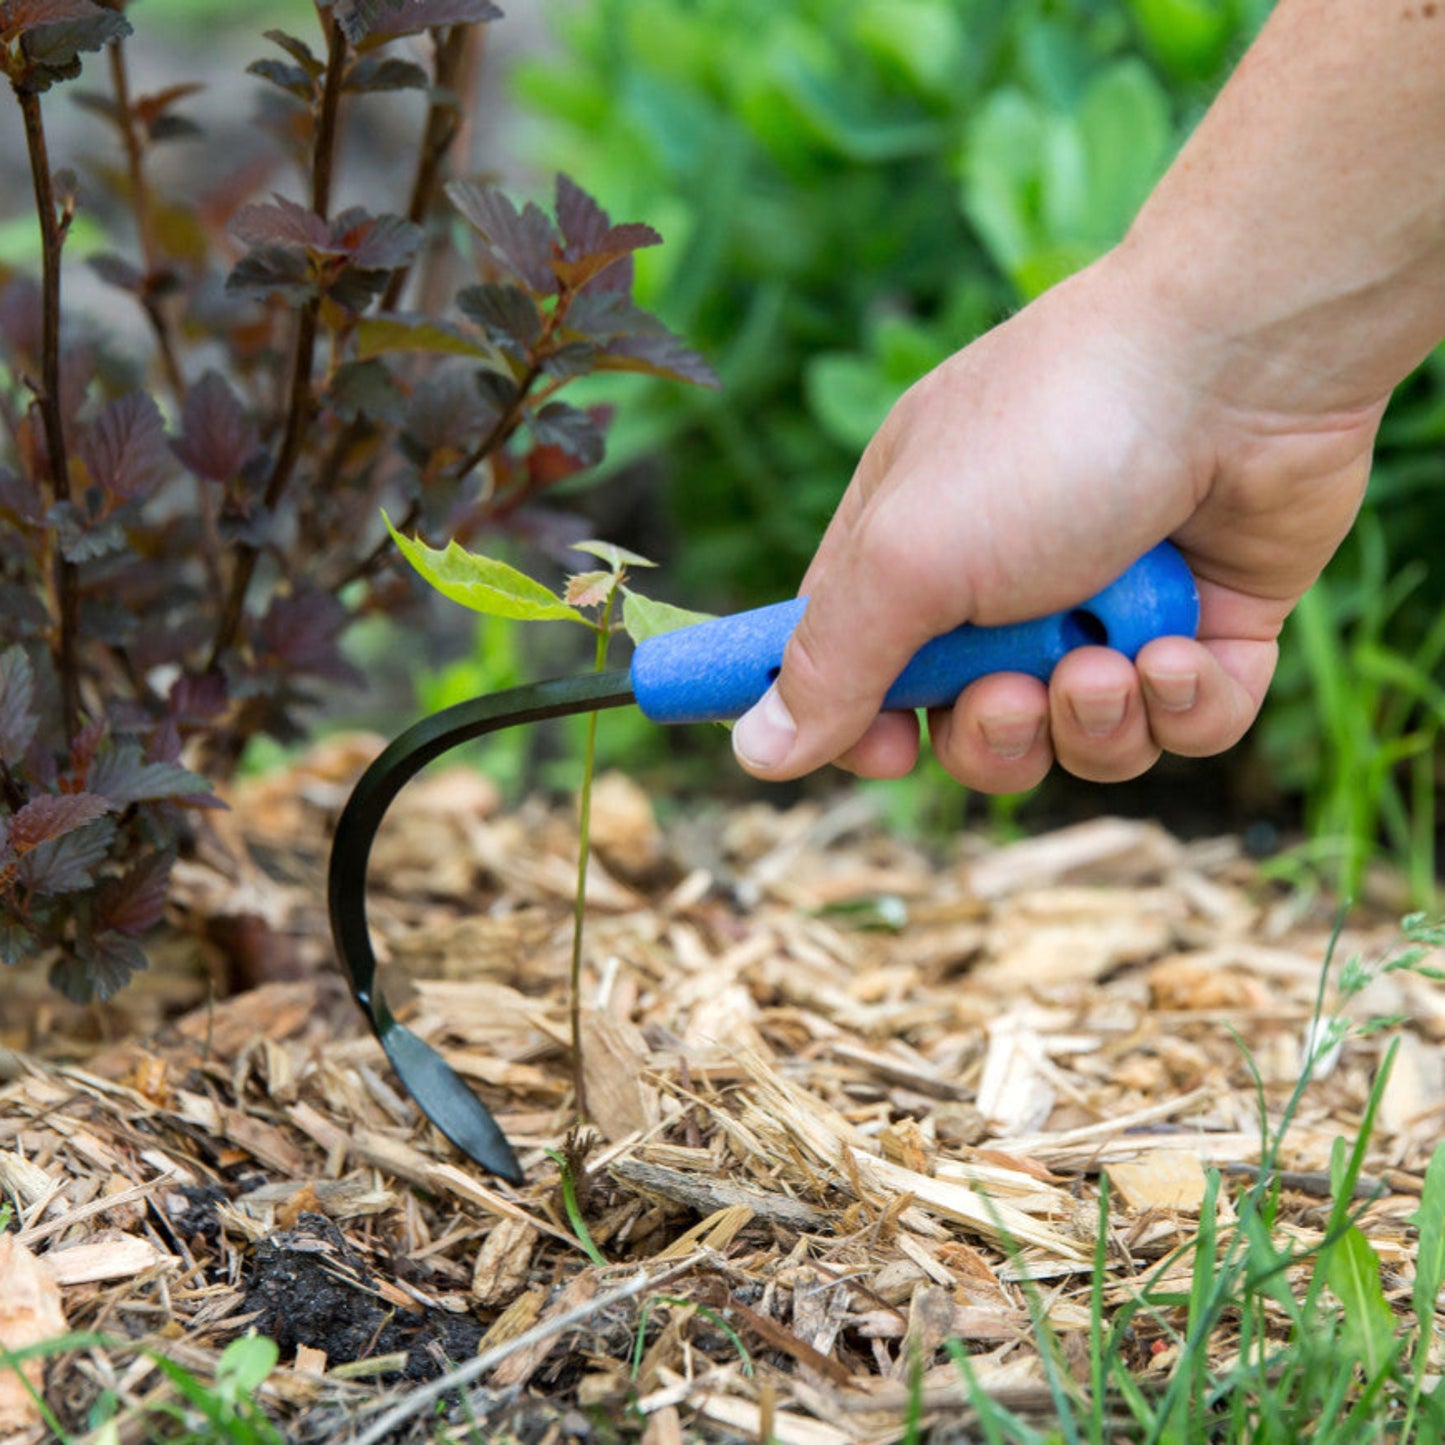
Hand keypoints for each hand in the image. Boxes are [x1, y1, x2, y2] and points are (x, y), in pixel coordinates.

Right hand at [731, 252, 1383, 791]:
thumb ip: (830, 664)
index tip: (885, 754)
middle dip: (994, 737)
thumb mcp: (907, 555)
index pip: (861, 673)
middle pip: (974, 733)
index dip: (866, 729)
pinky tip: (1185, 649)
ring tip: (1114, 659)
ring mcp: (1113, 610)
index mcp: (913, 556)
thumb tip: (755, 753)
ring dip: (1092, 721)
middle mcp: (1007, 590)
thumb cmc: (1049, 439)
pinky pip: (1185, 728)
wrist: (1241, 361)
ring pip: (1082, 743)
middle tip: (1013, 693)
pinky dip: (1185, 706)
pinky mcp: (1208, 626)